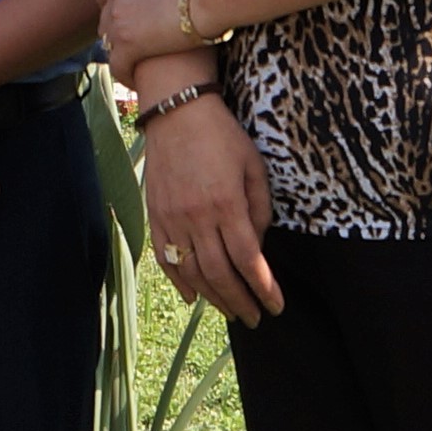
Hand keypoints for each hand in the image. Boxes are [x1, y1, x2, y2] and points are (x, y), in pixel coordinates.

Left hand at [96, 0, 206, 66]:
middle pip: (102, 19)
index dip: (110, 5)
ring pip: (107, 44)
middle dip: (113, 32)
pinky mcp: (128, 46)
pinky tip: (137, 81)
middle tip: (129, 46)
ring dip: (118, 54)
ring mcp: (119, 21)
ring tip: (135, 65)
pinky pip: (118, 66)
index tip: (122, 17)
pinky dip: (125, 74)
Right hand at [136, 96, 281, 323]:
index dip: (263, 288)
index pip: (248, 259)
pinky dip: (179, 282)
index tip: (276, 306)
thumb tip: (256, 247)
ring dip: (212, 297)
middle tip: (254, 318)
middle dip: (240, 301)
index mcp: (227, 204)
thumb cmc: (222, 136)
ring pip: (191, 272)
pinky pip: (166, 258)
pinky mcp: (156, 215)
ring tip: (229, 311)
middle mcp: (197, 216)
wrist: (176, 112)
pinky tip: (192, 297)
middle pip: (219, 273)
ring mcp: (172, 218)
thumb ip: (259, 209)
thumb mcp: (254, 167)